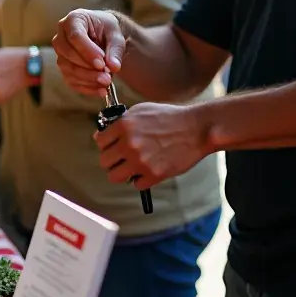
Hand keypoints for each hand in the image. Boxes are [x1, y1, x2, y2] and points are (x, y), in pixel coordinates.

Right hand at [52, 9, 125, 95]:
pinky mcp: (64, 67)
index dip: (87, 51)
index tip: (102, 64)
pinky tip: (101, 90)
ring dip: (87, 78)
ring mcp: (60, 53)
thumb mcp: (115, 34)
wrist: (103, 35)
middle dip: (87, 68)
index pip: (75, 36)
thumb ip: (115, 49)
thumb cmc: (107, 30)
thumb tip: (114, 66)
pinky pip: (70, 80)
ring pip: (67, 68)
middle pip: (68, 53)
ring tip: (106, 83)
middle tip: (107, 76)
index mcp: (73, 20)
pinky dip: (85, 87)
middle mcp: (61, 35)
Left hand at [94, 101, 210, 190]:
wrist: (196, 128)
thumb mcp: (139, 112)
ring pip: (115, 177)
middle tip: (122, 157)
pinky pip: (137, 184)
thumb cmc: (168, 117)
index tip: (113, 145)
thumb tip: (99, 137)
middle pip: (104, 161)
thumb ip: (118, 123)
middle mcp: (129, 144)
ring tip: (131, 167)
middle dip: (112, 160)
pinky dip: (141, 179)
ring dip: (122, 173)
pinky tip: (148, 170)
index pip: (99, 142)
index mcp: (123, 126)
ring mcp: (141, 161)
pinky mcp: (154, 174)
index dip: (106, 144)